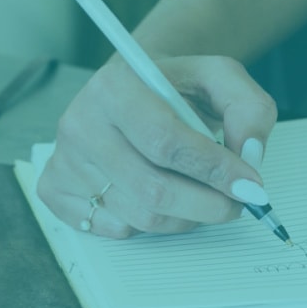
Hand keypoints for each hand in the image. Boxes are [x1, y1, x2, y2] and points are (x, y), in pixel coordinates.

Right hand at [37, 55, 277, 237]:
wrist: (135, 87)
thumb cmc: (177, 86)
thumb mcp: (221, 78)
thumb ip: (248, 109)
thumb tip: (249, 157)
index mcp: (114, 86)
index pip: (166, 142)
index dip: (214, 171)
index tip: (250, 187)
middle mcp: (80, 122)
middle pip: (153, 189)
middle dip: (207, 205)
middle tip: (237, 204)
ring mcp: (64, 159)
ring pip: (138, 216)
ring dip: (184, 217)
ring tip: (201, 196)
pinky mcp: (55, 187)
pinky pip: (112, 229)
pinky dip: (147, 225)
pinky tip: (158, 198)